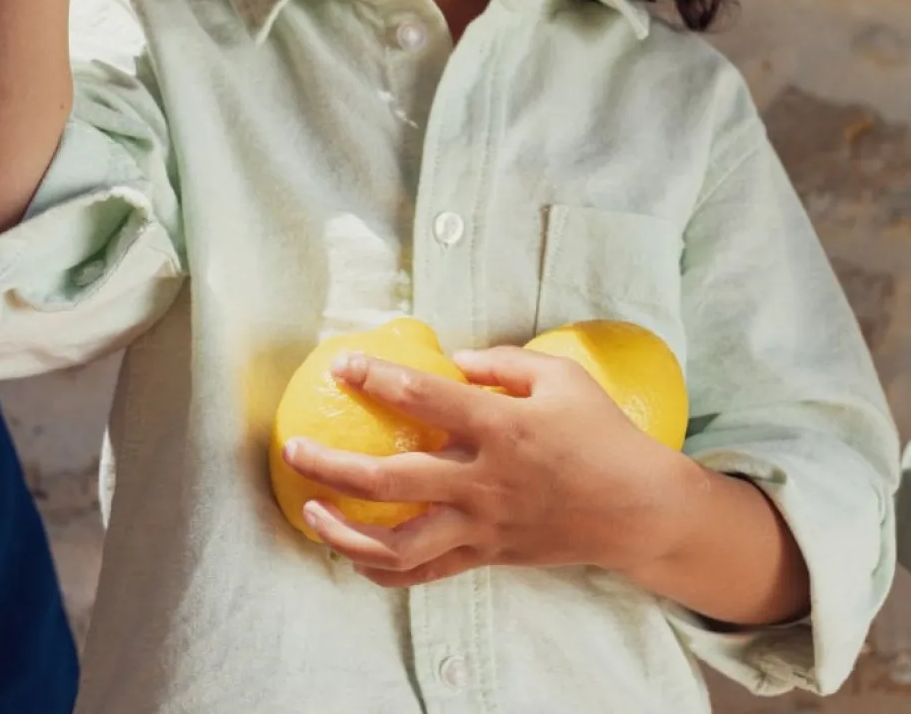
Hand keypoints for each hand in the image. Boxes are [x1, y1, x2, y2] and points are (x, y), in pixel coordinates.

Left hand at [281, 344, 687, 588]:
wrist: (638, 510)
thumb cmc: (601, 434)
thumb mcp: (560, 377)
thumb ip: (502, 362)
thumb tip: (453, 360)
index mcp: (500, 428)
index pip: (424, 399)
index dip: (378, 379)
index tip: (343, 366)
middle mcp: (483, 481)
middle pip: (392, 481)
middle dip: (333, 467)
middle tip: (294, 449)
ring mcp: (482, 526)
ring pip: (399, 543)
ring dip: (346, 531)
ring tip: (311, 511)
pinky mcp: (487, 556)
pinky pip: (425, 573)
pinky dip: (383, 569)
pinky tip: (354, 555)